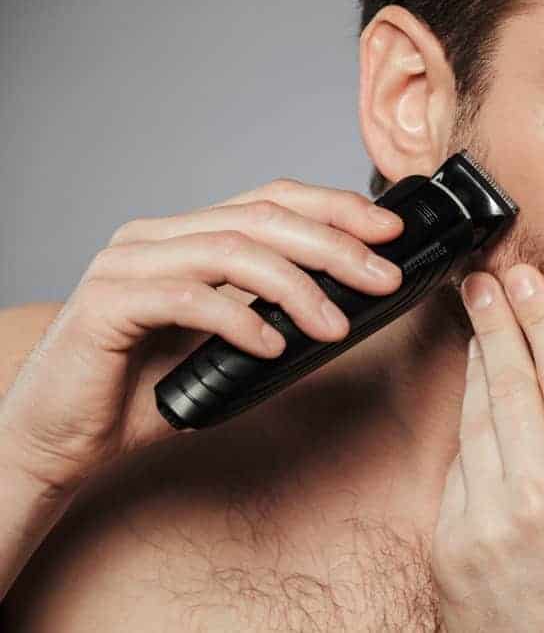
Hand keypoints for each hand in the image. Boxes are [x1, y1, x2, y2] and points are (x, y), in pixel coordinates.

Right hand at [0, 179, 404, 492]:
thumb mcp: (226, 345)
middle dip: (334, 245)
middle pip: (263, 217)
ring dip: (297, 289)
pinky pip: (188, 298)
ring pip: (232, 249)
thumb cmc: (146, 390)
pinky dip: (240, 321)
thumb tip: (346, 309)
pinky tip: (271, 348)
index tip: (388, 232)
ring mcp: (129, 263)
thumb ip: (269, 316)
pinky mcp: (109, 302)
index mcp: (189, 236)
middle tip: (382, 277)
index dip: (335, 209)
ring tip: (335, 327)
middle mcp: (158, 236)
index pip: (273, 200)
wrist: (63, 435)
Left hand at [431, 263, 543, 631]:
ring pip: (477, 414)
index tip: (527, 278)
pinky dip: (472, 430)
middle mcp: (536, 491)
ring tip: (479, 324)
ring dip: (478, 363)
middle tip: (482, 280)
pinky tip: (479, 404)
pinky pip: (460, 465)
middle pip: (510, 380)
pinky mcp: (450, 537)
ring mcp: (485, 515)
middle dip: (496, 320)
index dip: (542, 317)